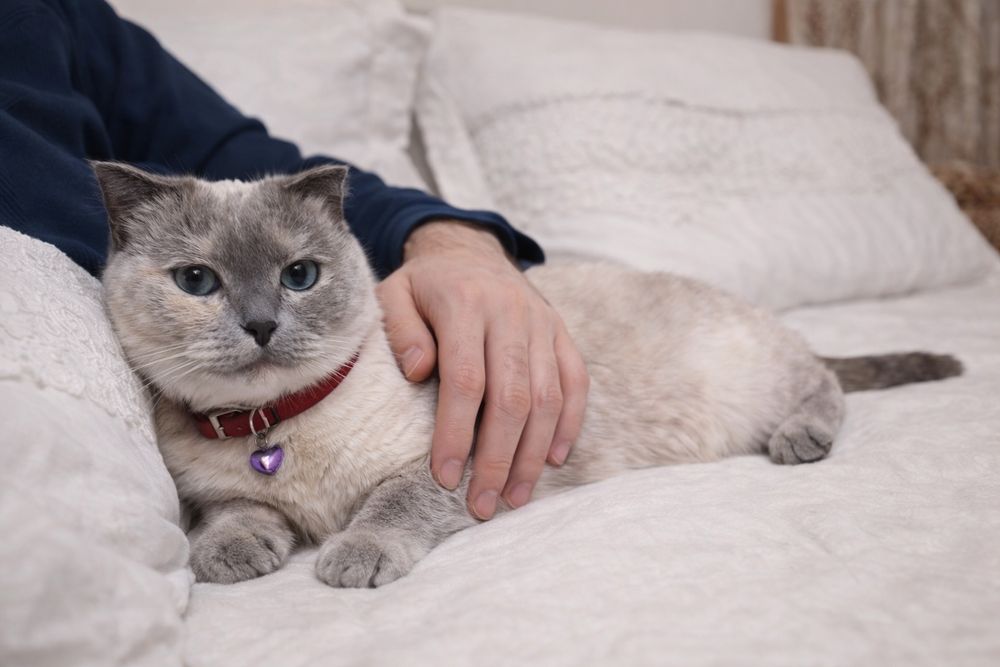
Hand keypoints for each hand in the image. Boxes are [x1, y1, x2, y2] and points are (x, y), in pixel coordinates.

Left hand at [376, 221, 588, 518]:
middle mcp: (511, 313)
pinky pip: (576, 382)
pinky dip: (569, 424)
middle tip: (483, 504)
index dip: (457, 433)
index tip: (446, 477)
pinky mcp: (562, 333)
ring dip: (533, 454)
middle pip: (513, 397)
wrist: (471, 249)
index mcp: (465, 303)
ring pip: (547, 397)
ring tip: (515, 497)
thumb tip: (419, 372)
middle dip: (499, 458)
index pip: (466, 379)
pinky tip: (553, 460)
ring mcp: (543, 324)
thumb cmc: (425, 285)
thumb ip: (400, 329)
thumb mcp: (394, 293)